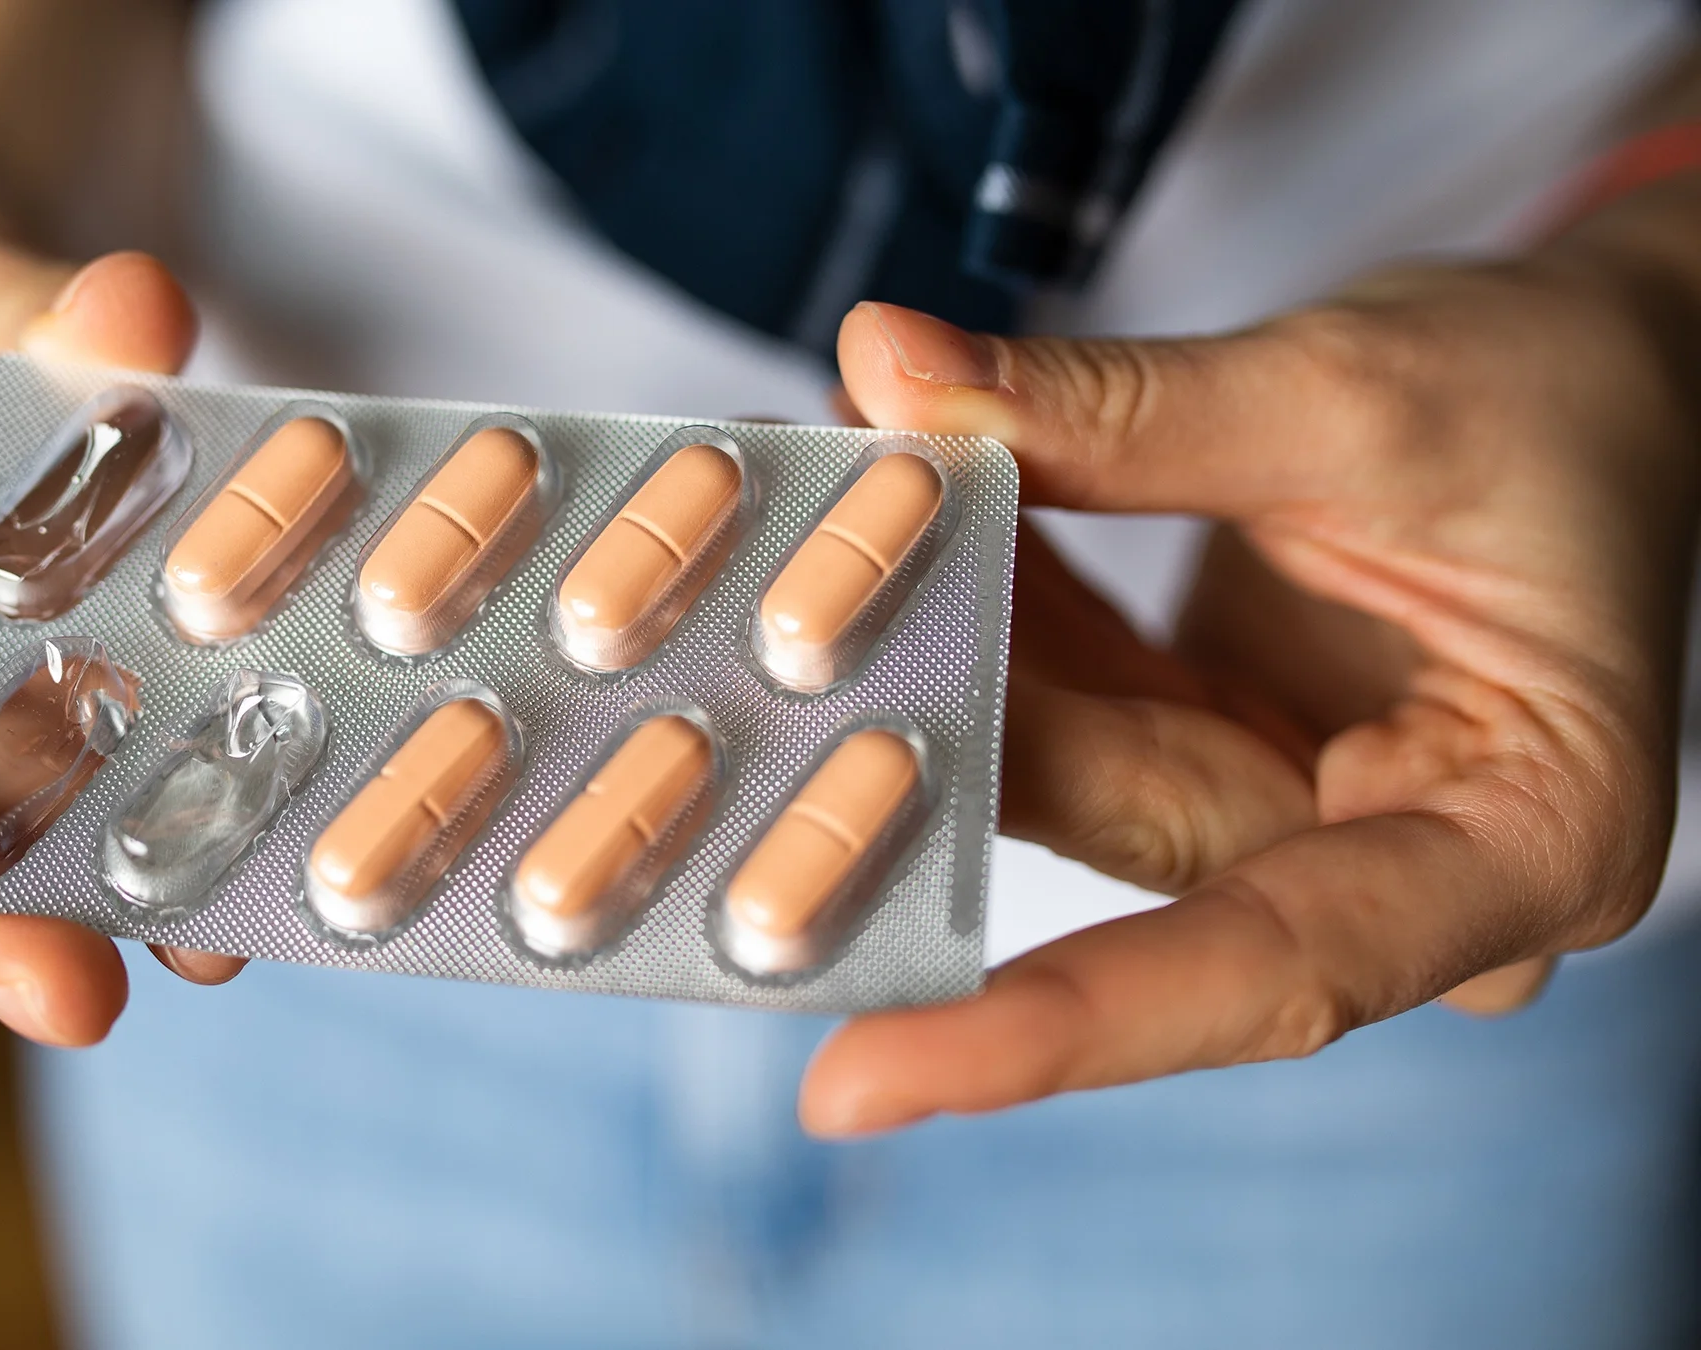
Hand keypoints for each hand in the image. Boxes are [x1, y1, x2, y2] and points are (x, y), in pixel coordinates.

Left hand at [799, 256, 1696, 1135]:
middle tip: (740, 697)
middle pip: (1132, 854)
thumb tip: (888, 369)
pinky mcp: (1218, 750)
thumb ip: (1121, 410)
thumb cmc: (1554, 396)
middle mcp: (1400, 871)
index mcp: (1520, 845)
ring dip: (923, 660)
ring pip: (1068, 773)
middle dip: (929, 763)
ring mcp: (1299, 818)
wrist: (1611, 371)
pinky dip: (969, 617)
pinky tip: (859, 534)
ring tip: (783, 557)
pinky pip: (1063, 705)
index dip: (1060, 1027)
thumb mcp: (1358, 394)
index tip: (857, 1080)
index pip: (1270, 971)